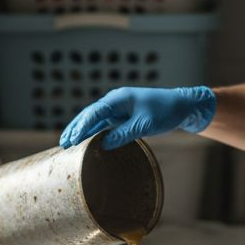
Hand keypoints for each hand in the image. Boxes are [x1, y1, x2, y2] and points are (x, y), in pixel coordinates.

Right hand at [59, 86, 215, 149]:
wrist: (182, 106)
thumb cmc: (165, 112)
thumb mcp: (145, 125)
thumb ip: (123, 134)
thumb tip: (103, 145)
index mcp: (119, 98)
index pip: (94, 112)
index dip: (81, 126)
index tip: (71, 139)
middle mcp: (115, 101)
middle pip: (89, 115)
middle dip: (75, 128)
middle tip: (63, 144)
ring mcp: (118, 108)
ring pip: (94, 119)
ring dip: (81, 131)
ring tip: (67, 143)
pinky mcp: (123, 115)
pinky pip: (104, 124)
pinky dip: (93, 132)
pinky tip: (85, 141)